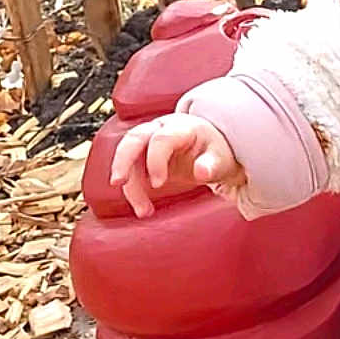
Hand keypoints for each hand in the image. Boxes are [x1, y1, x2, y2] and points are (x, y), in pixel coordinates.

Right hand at [108, 113, 243, 217]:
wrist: (212, 148)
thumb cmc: (216, 151)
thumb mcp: (221, 158)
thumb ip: (212, 165)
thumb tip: (202, 172)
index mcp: (182, 127)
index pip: (162, 139)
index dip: (155, 160)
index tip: (158, 184)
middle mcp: (161, 128)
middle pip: (134, 138)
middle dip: (123, 160)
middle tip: (118, 183)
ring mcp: (150, 139)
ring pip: (128, 155)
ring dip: (129, 183)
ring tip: (143, 211)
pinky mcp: (144, 154)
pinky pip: (131, 169)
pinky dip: (133, 188)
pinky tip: (143, 207)